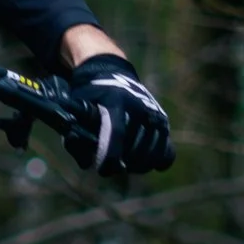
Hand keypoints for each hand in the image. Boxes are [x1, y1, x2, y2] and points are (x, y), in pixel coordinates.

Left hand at [63, 50, 172, 177]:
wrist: (113, 74)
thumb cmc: (91, 96)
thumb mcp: (78, 108)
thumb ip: (76, 135)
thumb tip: (87, 165)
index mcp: (116, 102)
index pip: (118, 134)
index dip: (111, 157)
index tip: (103, 169)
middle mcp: (140, 108)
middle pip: (135, 150)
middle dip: (122, 165)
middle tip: (111, 167)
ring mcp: (155, 115)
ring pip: (152, 156)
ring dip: (137, 166)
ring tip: (125, 164)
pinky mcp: (164, 122)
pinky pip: (167, 153)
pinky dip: (156, 162)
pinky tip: (144, 162)